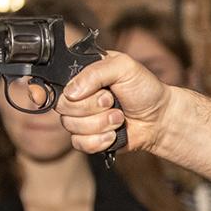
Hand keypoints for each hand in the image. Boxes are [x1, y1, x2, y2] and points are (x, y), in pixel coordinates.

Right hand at [55, 51, 170, 154]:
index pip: (53, 82)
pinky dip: (100, 140)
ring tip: (119, 117)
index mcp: (81, 76)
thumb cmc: (144, 88)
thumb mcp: (124, 67)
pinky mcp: (89, 139)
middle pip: (63, 106)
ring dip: (100, 123)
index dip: (50, 91)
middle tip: (112, 101)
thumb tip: (71, 92)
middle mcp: (77, 97)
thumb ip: (95, 72)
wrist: (160, 117)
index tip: (61, 94)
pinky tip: (114, 134)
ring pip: (71, 126)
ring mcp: (82, 119)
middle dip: (92, 106)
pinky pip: (80, 143)